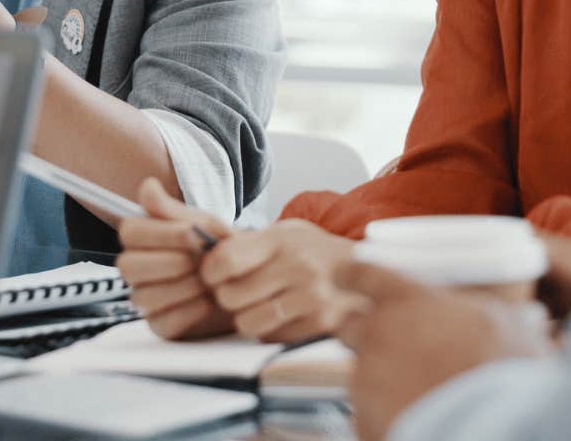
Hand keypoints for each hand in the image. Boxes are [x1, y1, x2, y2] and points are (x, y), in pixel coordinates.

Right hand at [116, 178, 236, 339]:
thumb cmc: (220, 247)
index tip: (195, 232)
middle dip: (170, 262)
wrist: (249, 280)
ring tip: (210, 281)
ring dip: (182, 287)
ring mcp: (146, 298)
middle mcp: (137, 268)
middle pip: (128, 266)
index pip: (129, 232)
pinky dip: (188, 312)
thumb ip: (174, 210)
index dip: (161, 233)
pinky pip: (161, 323)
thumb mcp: (205, 225)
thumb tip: (148, 186)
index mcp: (143, 238)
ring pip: (143, 296)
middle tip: (201, 260)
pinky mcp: (160, 326)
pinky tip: (208, 303)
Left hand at [200, 221, 356, 343]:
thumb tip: (204, 250)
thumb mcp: (285, 232)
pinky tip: (284, 313)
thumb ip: (248, 242)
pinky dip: (271, 329)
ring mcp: (310, 298)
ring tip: (260, 304)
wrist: (366, 269)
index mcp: (282, 239)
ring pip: (247, 323)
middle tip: (239, 291)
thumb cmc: (315, 251)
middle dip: (227, 297)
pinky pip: (271, 337)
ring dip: (247, 317)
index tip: (214, 274)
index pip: (224, 260)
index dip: (210, 271)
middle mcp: (297, 266)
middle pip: (230, 296)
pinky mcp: (319, 324)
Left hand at [336, 261, 551, 440]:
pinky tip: (414, 418)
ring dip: (379, 377)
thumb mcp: (507, 327)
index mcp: (408, 299)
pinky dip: (384, 413)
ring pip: (360, 371)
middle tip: (380, 341)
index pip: (362, 274)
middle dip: (358, 330)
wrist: (490, 428)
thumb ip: (496, 315)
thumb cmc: (502, 371)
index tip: (342, 276)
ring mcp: (366, 378)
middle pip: (347, 324)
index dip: (349, 274)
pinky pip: (367, 411)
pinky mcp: (363, 417)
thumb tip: (526, 315)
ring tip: (415, 391)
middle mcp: (378, 332)